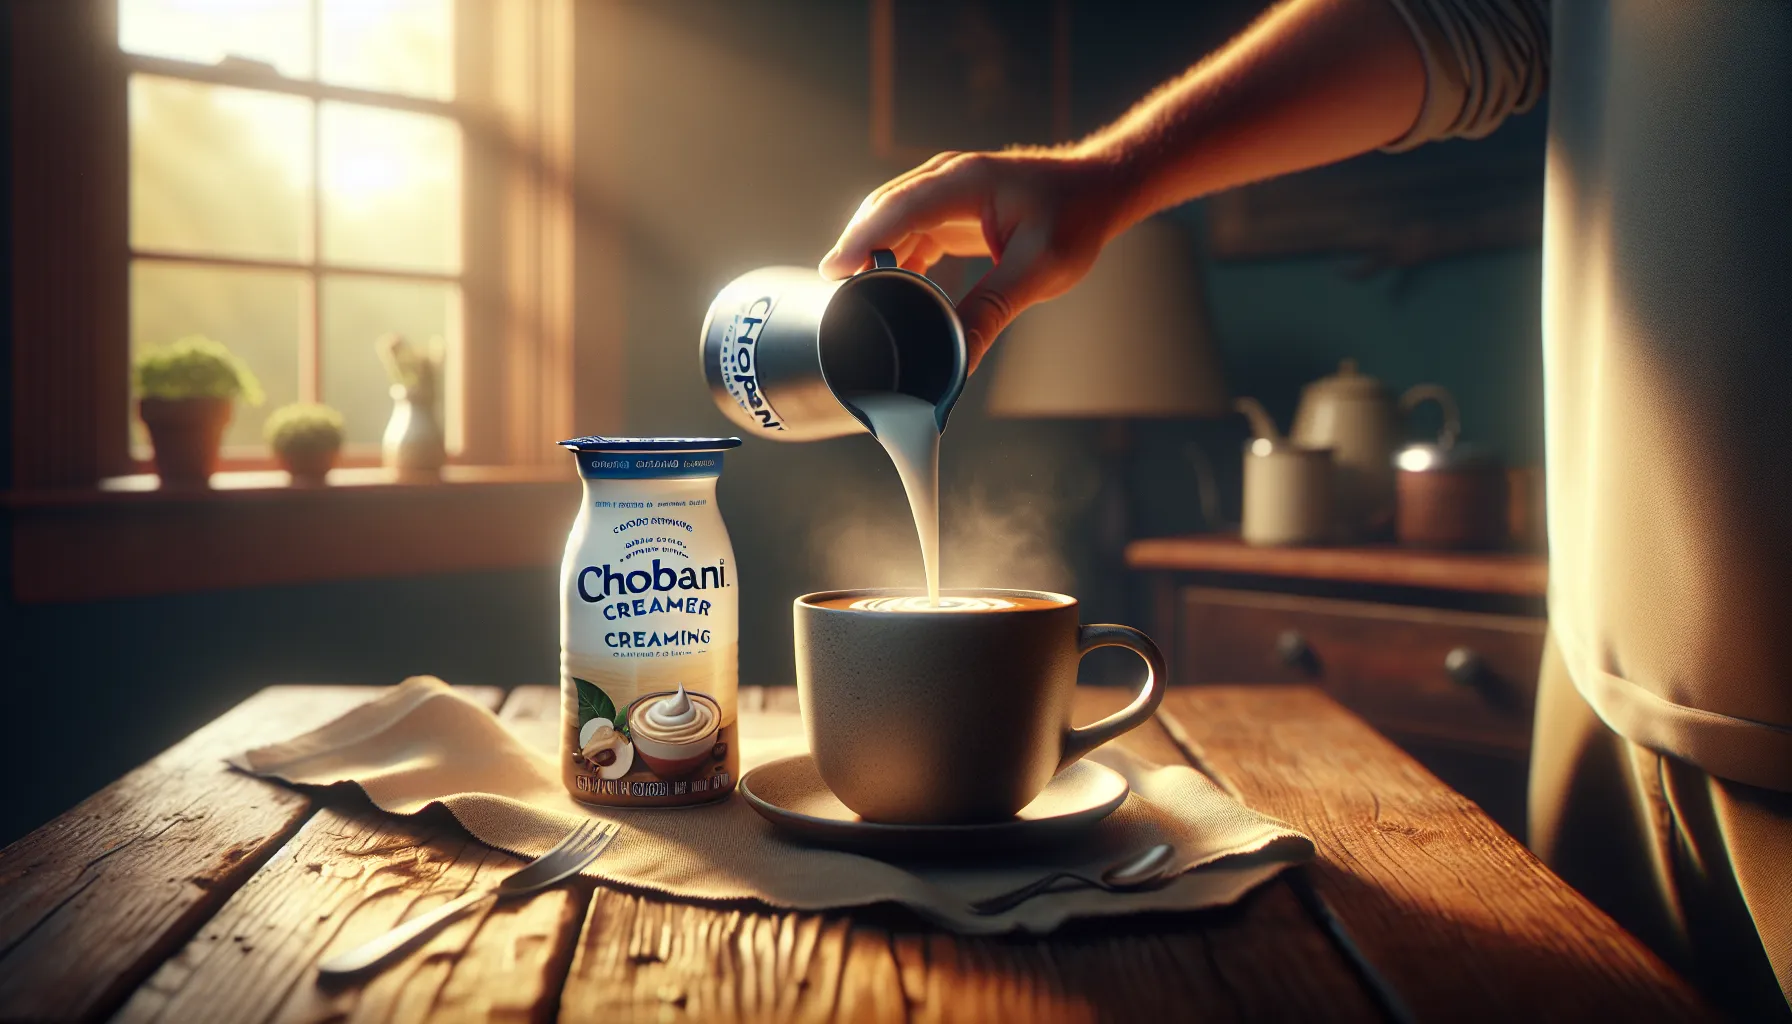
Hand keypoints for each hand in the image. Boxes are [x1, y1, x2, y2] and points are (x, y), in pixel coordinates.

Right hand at [819, 149, 1131, 371]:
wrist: (1098, 189)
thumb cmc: (1075, 218)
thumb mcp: (1038, 270)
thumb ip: (992, 311)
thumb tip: (958, 361)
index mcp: (964, 182)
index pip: (899, 208)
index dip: (863, 240)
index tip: (833, 272)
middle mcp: (945, 180)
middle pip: (881, 215)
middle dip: (856, 255)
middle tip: (837, 305)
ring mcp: (941, 193)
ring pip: (888, 226)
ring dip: (872, 262)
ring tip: (858, 308)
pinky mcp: (945, 211)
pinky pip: (905, 236)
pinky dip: (893, 264)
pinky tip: (888, 296)